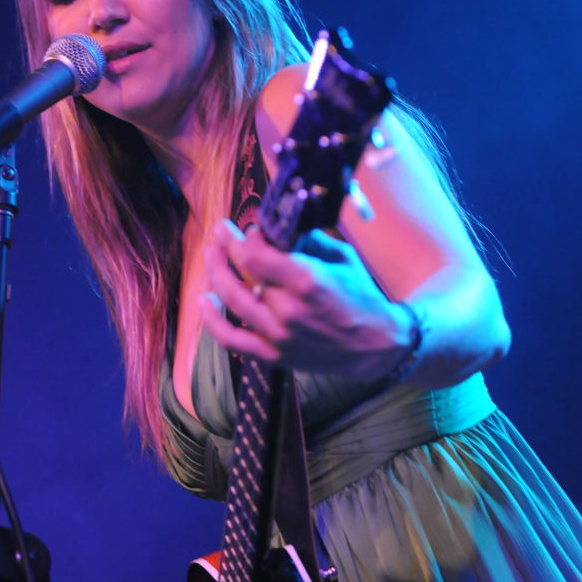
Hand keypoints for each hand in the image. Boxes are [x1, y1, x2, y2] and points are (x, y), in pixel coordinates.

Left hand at [200, 219, 410, 377]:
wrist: (377, 345)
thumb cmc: (361, 296)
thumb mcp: (341, 259)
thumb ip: (307, 241)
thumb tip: (277, 225)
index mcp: (308, 281)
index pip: (256, 256)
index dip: (243, 239)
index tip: (243, 228)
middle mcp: (289, 310)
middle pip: (241, 276)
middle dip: (226, 248)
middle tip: (220, 231)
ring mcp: (279, 336)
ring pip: (232, 302)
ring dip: (216, 274)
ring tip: (211, 255)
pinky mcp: (274, 356)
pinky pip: (232, 340)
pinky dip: (212, 321)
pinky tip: (204, 301)